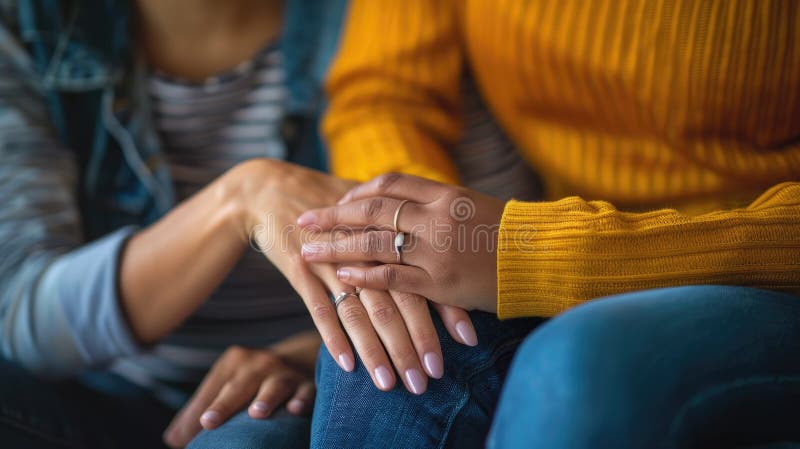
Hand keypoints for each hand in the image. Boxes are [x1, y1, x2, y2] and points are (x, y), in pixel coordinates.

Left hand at [163, 345, 313, 447]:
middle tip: (208, 422)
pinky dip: (302, 400)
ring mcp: (284, 373)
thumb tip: (173, 439)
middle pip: (239, 385)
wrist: (298, 362)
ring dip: (266, 399)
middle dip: (224, 404)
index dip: (200, 410)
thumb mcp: (226, 387)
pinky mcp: (307, 385)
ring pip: (275, 385)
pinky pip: (306, 392)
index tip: (189, 432)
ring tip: (257, 413)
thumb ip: (200, 411)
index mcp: (234, 361)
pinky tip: (295, 409)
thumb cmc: (251, 382)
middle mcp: (259, 363)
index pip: (212, 389)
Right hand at [228, 161, 476, 393]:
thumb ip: (410, 236)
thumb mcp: (377, 212)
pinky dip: (335, 339)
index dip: (448, 310)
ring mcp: (334, 259)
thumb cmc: (337, 202)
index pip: (428, 274)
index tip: (468, 342)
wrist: (276, 187)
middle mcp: (365, 247)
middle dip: (416, 342)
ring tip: (390, 385)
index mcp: (391, 231)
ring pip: (362, 311)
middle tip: (430, 379)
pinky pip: (321, 310)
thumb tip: (455, 269)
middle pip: (399, 299)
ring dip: (377, 351)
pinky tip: (347, 367)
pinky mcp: (301, 269)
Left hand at [298, 173, 505, 312]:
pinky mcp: (441, 282)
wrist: (545, 257)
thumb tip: (404, 203)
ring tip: (309, 249)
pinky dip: (365, 276)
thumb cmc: (510, 233)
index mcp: (445, 194)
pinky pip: (394, 277)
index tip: (338, 200)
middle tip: (303, 218)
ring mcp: (437, 250)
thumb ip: (439, 203)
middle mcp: (436, 217)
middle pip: (372, 210)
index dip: (359, 192)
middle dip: (333, 215)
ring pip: (374, 243)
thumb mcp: (473, 205)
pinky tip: (342, 276)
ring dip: (337, 246)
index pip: (390, 184)